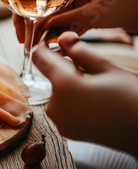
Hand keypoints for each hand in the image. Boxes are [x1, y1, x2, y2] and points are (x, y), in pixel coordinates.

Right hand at [14, 0, 137, 42]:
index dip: (29, 2)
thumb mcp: (96, 12)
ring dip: (45, 29)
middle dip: (32, 20)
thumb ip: (67, 17)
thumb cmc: (133, 6)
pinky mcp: (89, 8)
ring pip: (55, 12)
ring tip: (34, 46)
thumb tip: (40, 28)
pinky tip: (51, 47)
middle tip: (24, 39)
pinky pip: (68, 20)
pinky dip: (60, 32)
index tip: (22, 22)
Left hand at [33, 31, 137, 156]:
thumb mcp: (109, 68)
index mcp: (63, 85)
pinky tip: (95, 103)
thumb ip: (81, 51)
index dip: (45, 47)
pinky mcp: (67, 131)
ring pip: (58, 92)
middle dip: (67, 70)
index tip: (53, 43)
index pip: (40, 58)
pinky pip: (63, 108)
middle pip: (52, 76)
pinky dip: (74, 103)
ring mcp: (59, 121)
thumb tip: (64, 37)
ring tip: (98, 91)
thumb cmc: (132, 100)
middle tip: (93, 72)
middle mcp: (55, 105)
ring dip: (71, 87)